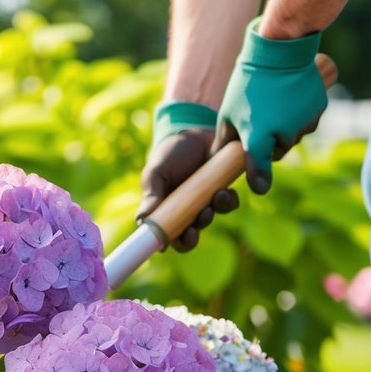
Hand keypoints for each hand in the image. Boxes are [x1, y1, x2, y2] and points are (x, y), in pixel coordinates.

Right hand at [137, 104, 240, 251]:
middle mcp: (183, 210)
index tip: (182, 235)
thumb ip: (151, 195)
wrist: (195, 130)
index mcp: (164, 209)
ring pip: (209, 219)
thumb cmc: (170, 153)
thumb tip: (141, 221)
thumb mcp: (156, 172)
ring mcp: (203, 202)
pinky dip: (229, 201)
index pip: (167, 235)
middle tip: (200, 220)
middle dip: (195, 234)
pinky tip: (226, 189)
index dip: (174, 242)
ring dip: (214, 212)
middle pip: (189, 236)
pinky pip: (228, 205)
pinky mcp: (221, 191)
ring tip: (218, 196)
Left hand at [213, 17, 327, 193]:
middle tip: (260, 122)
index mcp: (259, 137)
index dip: (259, 180)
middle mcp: (285, 135)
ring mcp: (305, 123)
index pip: (260, 172)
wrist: (279, 52)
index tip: (259, 186)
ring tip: (273, 106)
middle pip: (277, 152)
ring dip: (284, 129)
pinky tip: (288, 99)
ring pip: (293, 137)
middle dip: (269, 143)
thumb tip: (214, 162)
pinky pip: (307, 122)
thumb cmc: (247, 84)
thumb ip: (223, 142)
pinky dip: (299, 116)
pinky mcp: (319, 110)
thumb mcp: (227, 113)